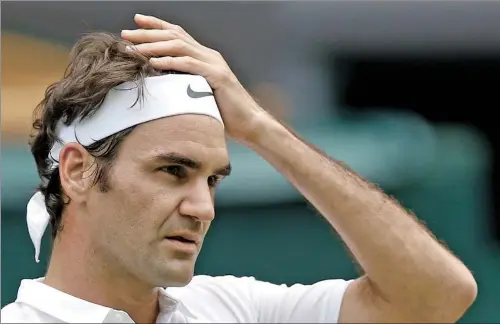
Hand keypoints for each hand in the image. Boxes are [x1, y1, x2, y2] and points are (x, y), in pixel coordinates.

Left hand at [121, 14, 269, 143]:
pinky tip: (154, 62)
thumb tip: (159, 84)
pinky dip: (171, 62)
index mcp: (205, 57)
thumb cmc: (223, 113)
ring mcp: (214, 64)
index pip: (178, 34)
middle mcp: (209, 55)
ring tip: (134, 48)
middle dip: (148, 33)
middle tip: (126, 33)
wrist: (249, 123)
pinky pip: (190, 65)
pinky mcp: (218, 77)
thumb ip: (184, 83)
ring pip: (180, 47)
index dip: (156, 26)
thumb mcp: (199, 93)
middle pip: (174, 36)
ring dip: (154, 46)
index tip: (135, 22)